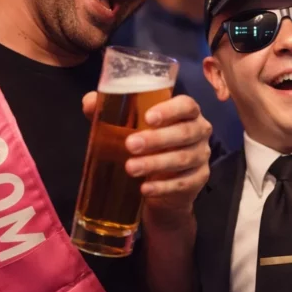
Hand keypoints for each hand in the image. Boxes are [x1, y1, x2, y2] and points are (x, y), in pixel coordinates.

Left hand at [82, 92, 210, 216]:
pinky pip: (183, 183)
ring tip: (130, 168)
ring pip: (184, 158)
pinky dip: (163, 187)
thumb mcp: (130, 126)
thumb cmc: (148, 144)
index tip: (148, 117)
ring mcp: (202, 156)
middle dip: (158, 139)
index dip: (171, 110)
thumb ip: (111, 111)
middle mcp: (199, 131)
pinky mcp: (199, 179)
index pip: (187, 105)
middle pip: (185, 132)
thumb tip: (89, 102)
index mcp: (186, 112)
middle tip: (130, 145)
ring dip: (156, 163)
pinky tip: (144, 189)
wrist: (163, 184)